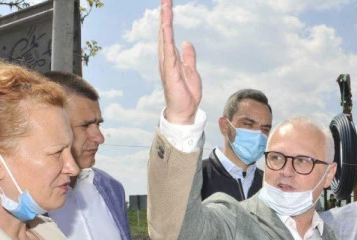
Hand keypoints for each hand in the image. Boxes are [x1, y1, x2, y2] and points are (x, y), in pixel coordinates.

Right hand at [158, 0, 201, 123]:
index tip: (168, 5)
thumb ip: (188, 57)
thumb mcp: (191, 70)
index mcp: (171, 58)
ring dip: (165, 20)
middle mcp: (166, 58)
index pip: (168, 34)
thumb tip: (186, 43)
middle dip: (164, 15)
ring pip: (165, 36)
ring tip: (165, 4)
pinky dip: (166, 36)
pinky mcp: (170, 69)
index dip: (168, 19)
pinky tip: (166, 25)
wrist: (184, 111)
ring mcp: (167, 63)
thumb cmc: (186, 94)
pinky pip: (167, 49)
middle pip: (164, 32)